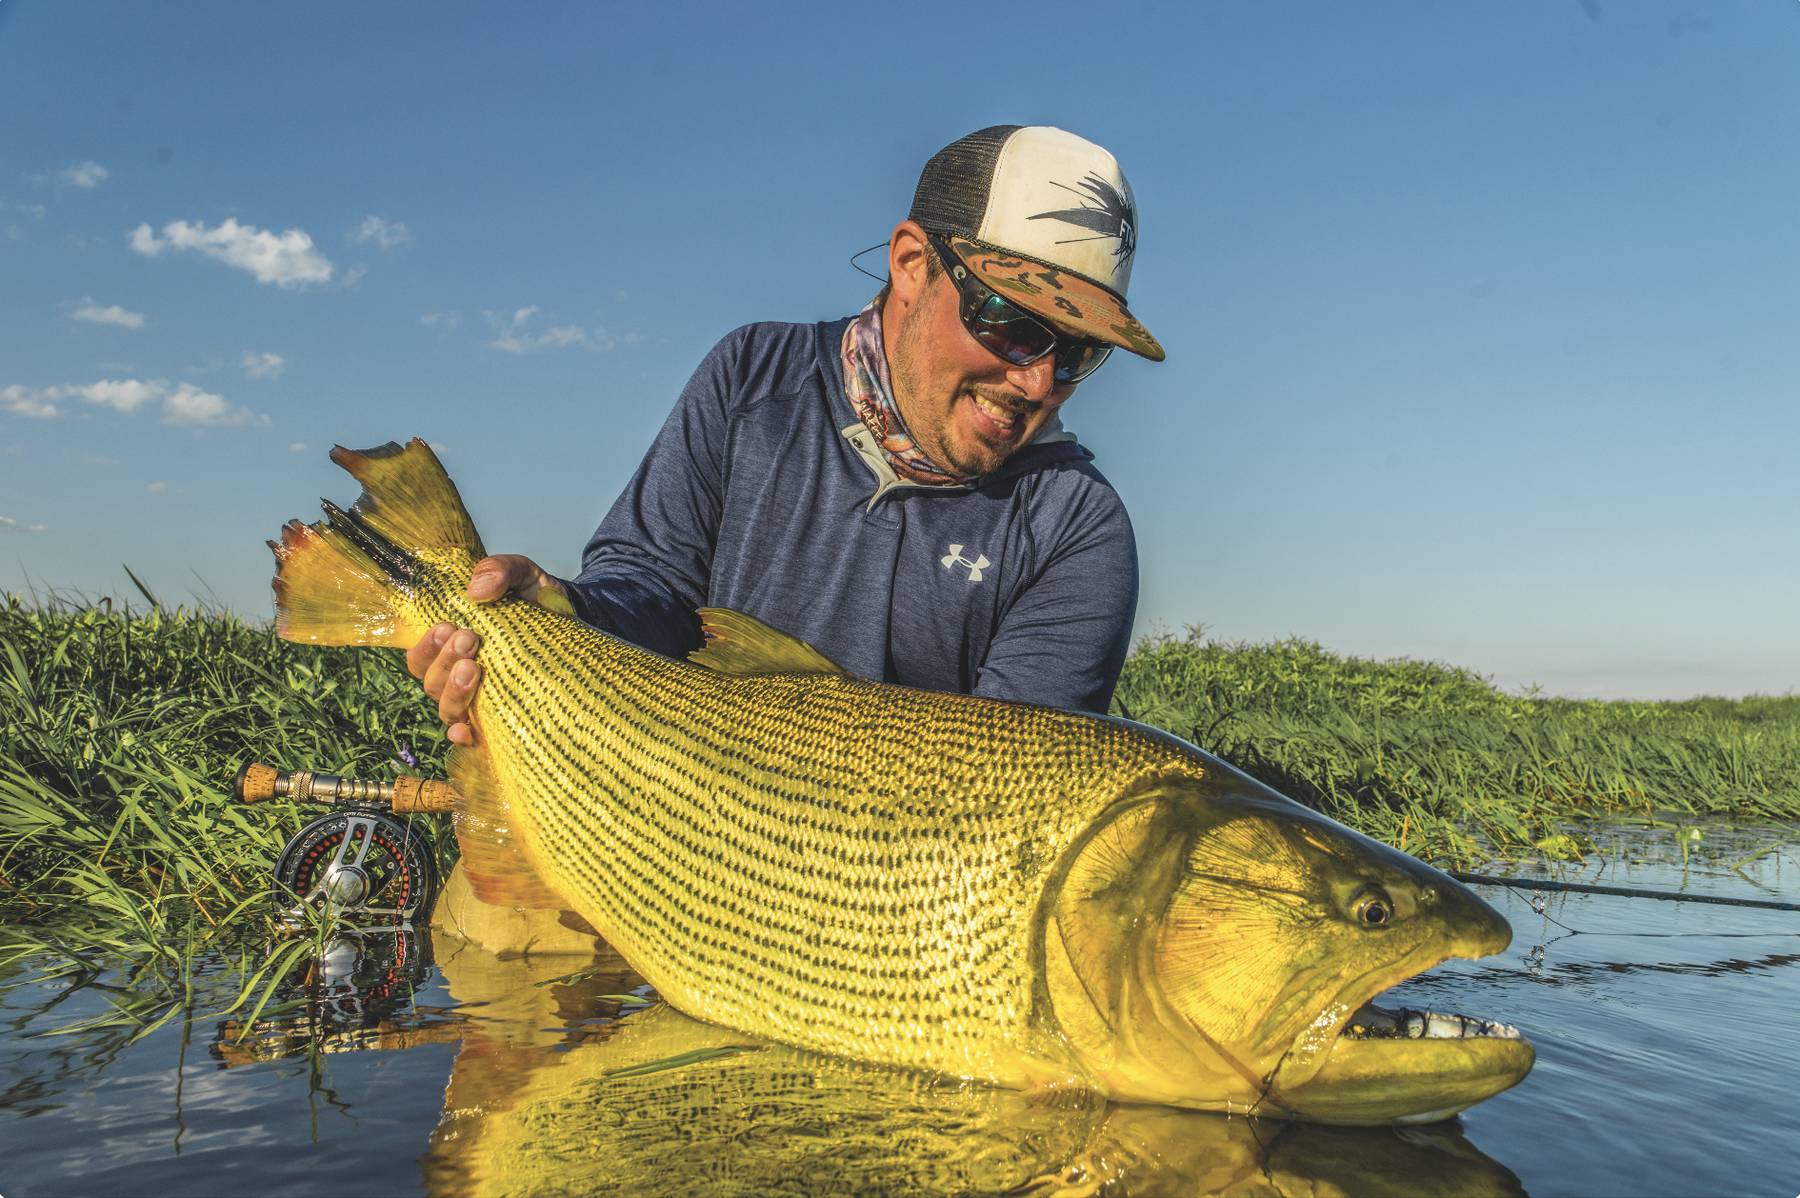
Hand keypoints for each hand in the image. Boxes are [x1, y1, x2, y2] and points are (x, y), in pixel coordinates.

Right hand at [405, 554, 568, 743]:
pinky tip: (467, 732)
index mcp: (453, 645)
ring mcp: (481, 701)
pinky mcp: (503, 718)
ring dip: (454, 693)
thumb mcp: (523, 574)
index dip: (426, 648)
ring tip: (475, 670)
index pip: (420, 658)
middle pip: (431, 683)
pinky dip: (464, 737)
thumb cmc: (539, 600)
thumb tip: (476, 589)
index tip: (448, 628)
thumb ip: (500, 570)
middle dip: (445, 662)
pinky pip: (474, 738)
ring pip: (448, 710)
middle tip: (470, 639)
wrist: (579, 622)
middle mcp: (460, 676)